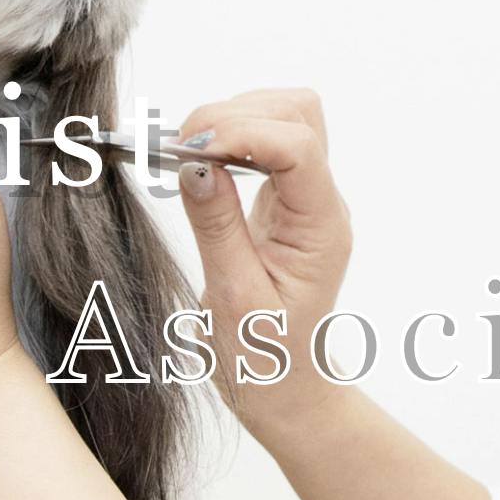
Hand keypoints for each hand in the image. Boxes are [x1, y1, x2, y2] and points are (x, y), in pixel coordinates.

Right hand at [176, 89, 352, 443]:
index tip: (187, 149)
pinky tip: (197, 164)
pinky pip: (263, 142)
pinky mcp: (280, 198)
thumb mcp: (234, 299)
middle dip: (235, 115)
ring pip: (283, 116)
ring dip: (231, 120)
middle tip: (179, 150)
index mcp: (321, 229)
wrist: (283, 386)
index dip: (242, 132)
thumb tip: (194, 163)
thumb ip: (217, 227)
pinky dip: (227, 137)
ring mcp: (303, 197)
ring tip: (184, 155)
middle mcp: (321, 204)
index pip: (298, 146)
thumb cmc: (264, 358)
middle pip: (297, 114)